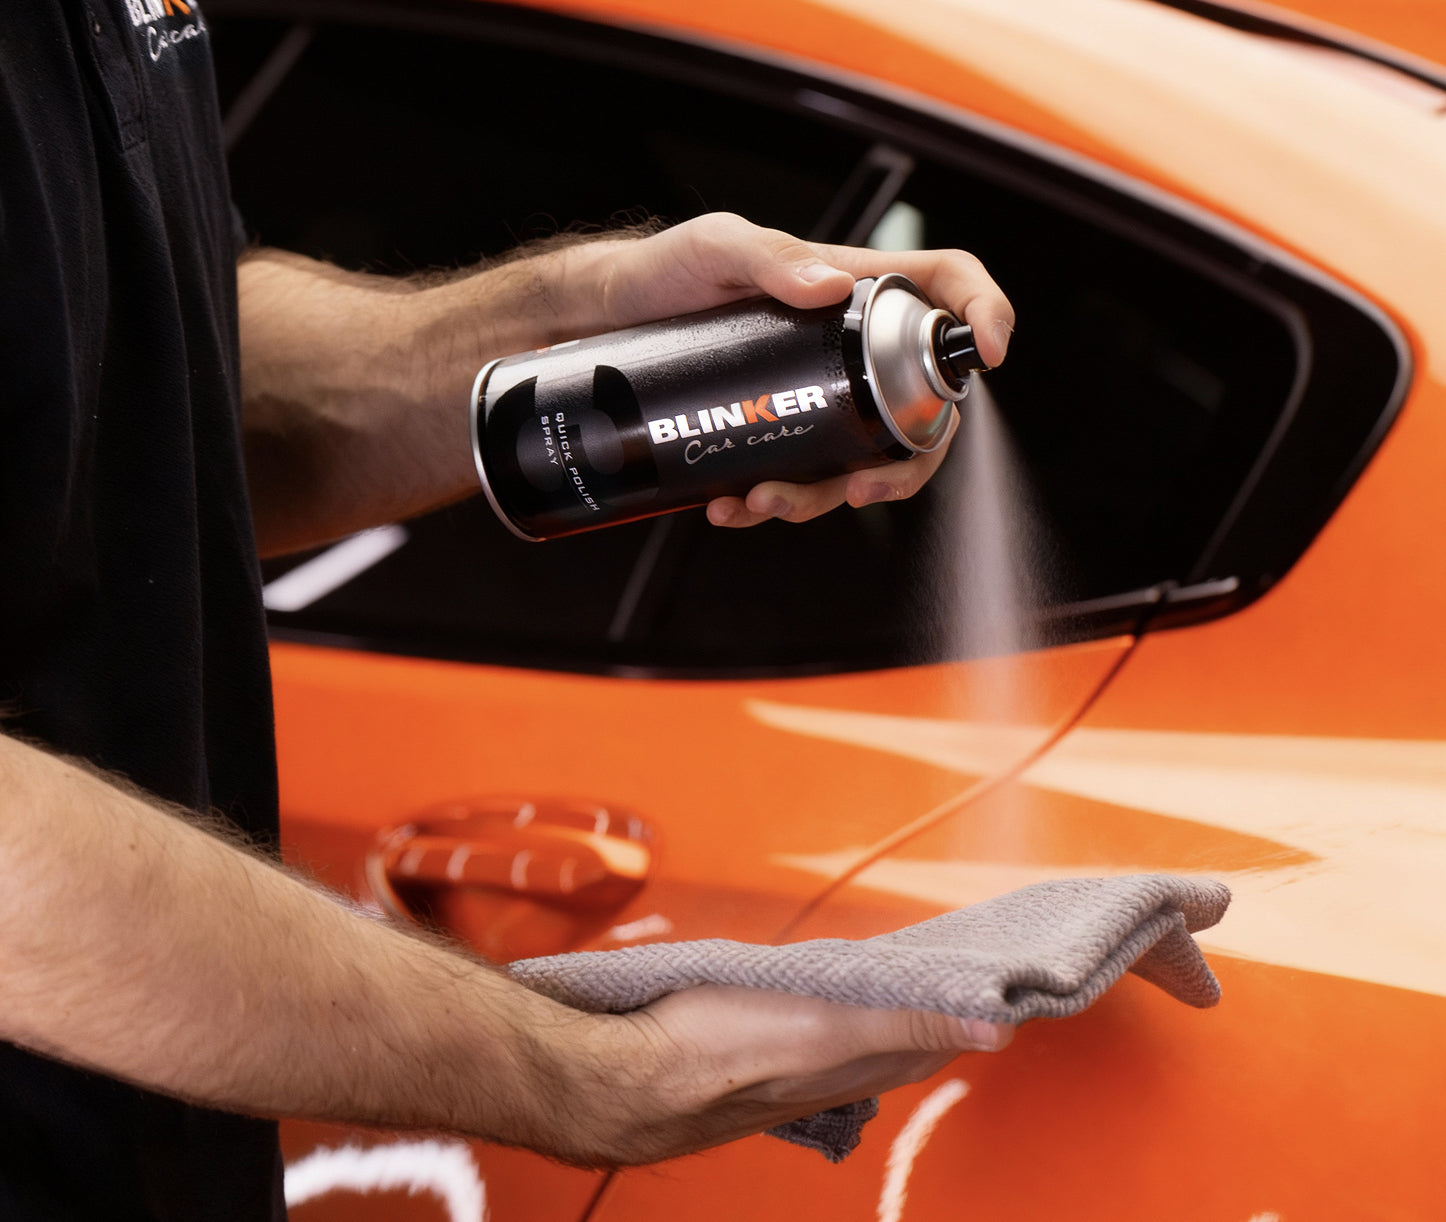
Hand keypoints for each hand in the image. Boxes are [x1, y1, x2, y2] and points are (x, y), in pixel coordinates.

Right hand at [560, 984, 1013, 1165]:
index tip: (1003, 978)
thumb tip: (998, 1025)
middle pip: (907, 1037)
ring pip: (863, 1036)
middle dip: (940, 1006)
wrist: (624, 1083)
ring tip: (913, 981)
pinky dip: (842, 1012)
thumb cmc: (713, 1052)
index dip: (973, 1008)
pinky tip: (831, 1002)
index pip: (941, 1034)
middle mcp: (835, 1070)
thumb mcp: (827, 1023)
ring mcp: (794, 1065)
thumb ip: (911, 1016)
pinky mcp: (757, 1054)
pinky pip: (819, 1032)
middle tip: (966, 970)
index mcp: (861, 1060)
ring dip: (893, 1009)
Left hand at [570, 213, 1015, 527]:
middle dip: (905, 466)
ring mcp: (816, 396)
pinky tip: (730, 506)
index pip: (945, 285)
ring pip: (859, 460)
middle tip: (862, 489)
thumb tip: (831, 286)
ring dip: (822, 500)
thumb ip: (770, 256)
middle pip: (922, 408)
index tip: (991, 355)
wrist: (604, 323)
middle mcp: (847, 349)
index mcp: (854, 288)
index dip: (984, 313)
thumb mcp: (714, 249)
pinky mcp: (778, 432)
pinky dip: (772, 504)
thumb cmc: (664, 271)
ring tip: (762, 502)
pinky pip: (801, 479)